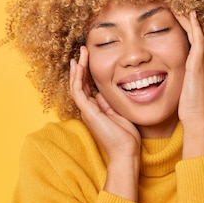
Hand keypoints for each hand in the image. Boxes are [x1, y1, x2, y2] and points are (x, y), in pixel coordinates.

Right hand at [70, 46, 140, 199]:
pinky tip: (79, 66)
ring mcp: (87, 111)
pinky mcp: (88, 112)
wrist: (126, 152)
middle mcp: (89, 109)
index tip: (90, 57)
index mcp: (97, 108)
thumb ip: (112, 103)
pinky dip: (77, 78)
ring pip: (76, 85)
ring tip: (79, 54)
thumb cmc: (127, 136)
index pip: (88, 86)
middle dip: (80, 66)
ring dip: (77, 69)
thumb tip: (108, 90)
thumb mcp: (120, 113)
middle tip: (83, 50)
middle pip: (80, 83)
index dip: (87, 71)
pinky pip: (78, 92)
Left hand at [175, 11, 203, 158]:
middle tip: (187, 6)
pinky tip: (190, 14)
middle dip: (197, 21)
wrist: (197, 119)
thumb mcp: (186, 92)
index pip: (201, 43)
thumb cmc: (190, 109)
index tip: (186, 19)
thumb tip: (177, 83)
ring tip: (184, 4)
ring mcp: (203, 62)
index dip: (195, 30)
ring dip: (193, 19)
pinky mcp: (197, 64)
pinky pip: (198, 40)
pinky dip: (195, 26)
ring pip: (201, 33)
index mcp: (201, 68)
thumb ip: (183, 84)